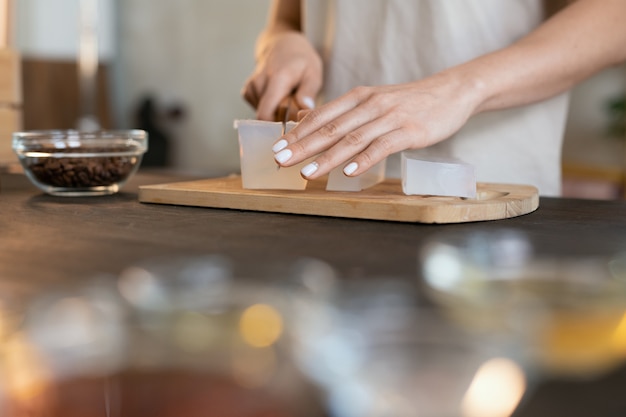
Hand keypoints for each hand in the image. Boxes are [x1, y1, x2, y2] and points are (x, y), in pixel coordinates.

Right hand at [241, 31, 321, 120]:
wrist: (282, 45)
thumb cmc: (301, 61)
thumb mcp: (313, 72)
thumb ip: (309, 92)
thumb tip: (304, 109)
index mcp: (277, 78)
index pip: (266, 114)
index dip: (279, 126)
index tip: (293, 124)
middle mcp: (259, 83)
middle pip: (265, 117)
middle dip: (280, 119)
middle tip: (295, 108)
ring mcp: (251, 87)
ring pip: (263, 114)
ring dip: (276, 112)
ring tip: (287, 98)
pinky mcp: (247, 92)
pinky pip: (259, 109)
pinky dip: (270, 108)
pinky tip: (278, 97)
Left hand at [272, 70, 481, 178]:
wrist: (450, 92)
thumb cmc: (408, 102)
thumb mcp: (372, 102)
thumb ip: (343, 114)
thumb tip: (308, 123)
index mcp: (358, 98)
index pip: (321, 116)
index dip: (297, 133)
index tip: (277, 148)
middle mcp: (369, 105)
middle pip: (330, 128)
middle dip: (302, 146)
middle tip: (280, 161)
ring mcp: (389, 117)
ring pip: (352, 139)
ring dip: (327, 158)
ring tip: (306, 173)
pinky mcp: (408, 131)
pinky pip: (382, 146)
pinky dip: (363, 160)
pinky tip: (348, 173)